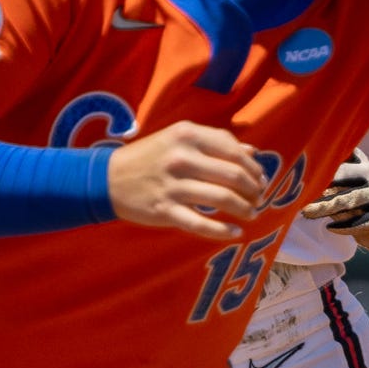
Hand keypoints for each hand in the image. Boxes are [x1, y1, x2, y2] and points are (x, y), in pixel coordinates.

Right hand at [107, 121, 262, 240]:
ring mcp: (173, 186)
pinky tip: (236, 232)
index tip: (261, 179)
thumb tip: (252, 153)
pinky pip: (201, 224)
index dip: (253, 168)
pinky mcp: (165, 211)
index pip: (234, 151)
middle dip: (254, 190)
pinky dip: (223, 231)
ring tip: (252, 214)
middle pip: (233, 176)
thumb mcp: (178, 138)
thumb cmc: (150, 157)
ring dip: (245, 209)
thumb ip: (216, 142)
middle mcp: (181, 158)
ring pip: (223, 199)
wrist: (107, 178)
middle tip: (259, 198)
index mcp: (187, 134)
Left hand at [301, 152, 368, 254]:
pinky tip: (329, 227)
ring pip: (347, 202)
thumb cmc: (367, 197)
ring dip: (325, 207)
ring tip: (307, 212)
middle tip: (299, 195)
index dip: (319, 171)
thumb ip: (348, 160)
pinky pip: (360, 224)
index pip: (339, 167)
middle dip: (319, 187)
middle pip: (341, 181)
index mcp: (365, 169)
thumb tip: (323, 141)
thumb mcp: (361, 176)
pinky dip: (344, 227)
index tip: (300, 176)